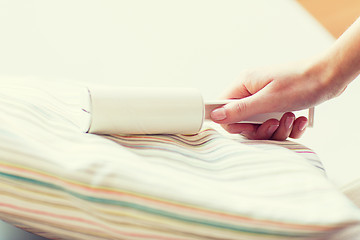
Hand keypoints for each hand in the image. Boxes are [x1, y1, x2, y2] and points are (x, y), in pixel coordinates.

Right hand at [210, 61, 343, 139]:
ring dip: (277, 128)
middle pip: (242, 120)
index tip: (249, 127)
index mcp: (244, 84)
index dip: (232, 122)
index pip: (222, 107)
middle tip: (275, 124)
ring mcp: (264, 97)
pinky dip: (287, 126)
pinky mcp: (277, 104)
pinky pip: (274, 123)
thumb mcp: (268, 100)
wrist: (330, 76)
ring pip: (259, 125)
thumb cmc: (301, 83)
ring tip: (291, 118)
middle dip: (260, 128)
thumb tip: (215, 116)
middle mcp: (251, 91)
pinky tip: (299, 119)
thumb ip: (240, 110)